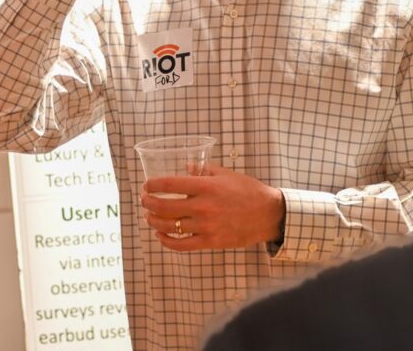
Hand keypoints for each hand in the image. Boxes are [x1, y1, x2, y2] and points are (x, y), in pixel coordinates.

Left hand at [139, 164, 284, 250]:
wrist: (268, 214)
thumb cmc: (248, 191)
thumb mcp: (226, 174)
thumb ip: (203, 169)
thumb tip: (186, 167)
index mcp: (205, 187)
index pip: (169, 185)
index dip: (152, 185)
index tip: (147, 185)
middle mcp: (203, 207)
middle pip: (163, 207)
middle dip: (148, 203)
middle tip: (144, 200)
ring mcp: (206, 226)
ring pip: (168, 226)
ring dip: (153, 221)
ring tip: (149, 216)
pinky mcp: (210, 241)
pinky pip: (181, 244)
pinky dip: (166, 241)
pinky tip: (160, 234)